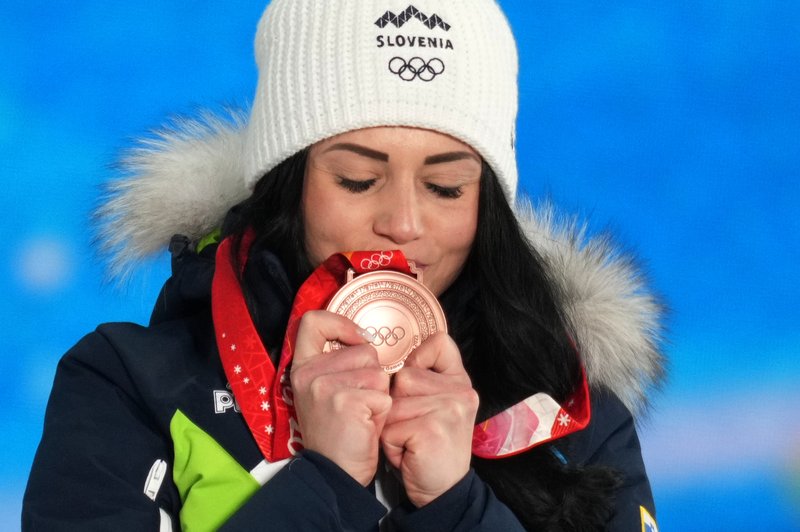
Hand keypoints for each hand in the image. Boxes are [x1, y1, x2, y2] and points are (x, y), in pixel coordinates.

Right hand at [290, 310, 391, 485]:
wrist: (335, 473)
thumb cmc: (338, 433)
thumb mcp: (326, 392)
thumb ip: (336, 364)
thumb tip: (365, 339)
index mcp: (302, 367)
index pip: (313, 321)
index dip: (341, 323)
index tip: (357, 339)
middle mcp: (309, 372)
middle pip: (364, 350)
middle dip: (372, 377)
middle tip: (357, 404)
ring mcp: (325, 385)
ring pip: (379, 373)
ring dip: (379, 395)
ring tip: (362, 416)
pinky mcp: (346, 400)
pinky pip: (384, 394)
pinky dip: (383, 412)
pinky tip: (366, 426)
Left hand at [380, 332, 478, 506]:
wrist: (443, 491)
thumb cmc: (429, 448)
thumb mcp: (434, 407)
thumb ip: (424, 381)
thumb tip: (395, 359)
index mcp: (460, 382)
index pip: (440, 343)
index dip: (419, 356)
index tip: (416, 378)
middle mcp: (461, 391)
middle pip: (403, 377)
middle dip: (395, 406)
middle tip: (413, 428)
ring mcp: (449, 409)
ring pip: (391, 403)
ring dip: (390, 427)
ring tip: (410, 441)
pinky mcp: (432, 429)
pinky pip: (389, 427)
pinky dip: (391, 445)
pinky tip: (410, 454)